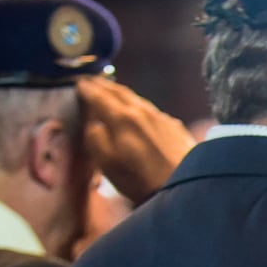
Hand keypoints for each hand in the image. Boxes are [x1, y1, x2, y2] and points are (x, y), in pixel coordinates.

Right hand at [76, 77, 193, 202]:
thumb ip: (95, 139)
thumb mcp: (108, 163)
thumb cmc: (141, 180)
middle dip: (104, 85)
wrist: (187, 186)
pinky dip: (139, 106)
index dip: (88, 90)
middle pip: (120, 92)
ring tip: (112, 91)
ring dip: (122, 93)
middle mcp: (143, 112)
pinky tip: (140, 111)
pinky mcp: (176, 127)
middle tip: (92, 80)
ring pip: (138, 100)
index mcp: (122, 118)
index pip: (100, 97)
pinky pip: (152, 111)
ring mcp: (162, 118)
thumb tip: (94, 125)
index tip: (79, 84)